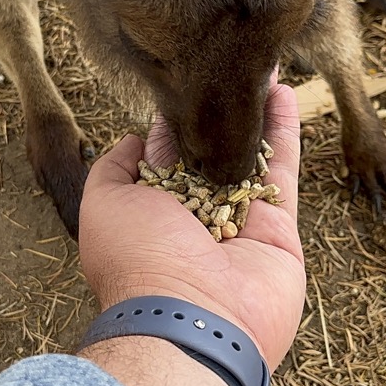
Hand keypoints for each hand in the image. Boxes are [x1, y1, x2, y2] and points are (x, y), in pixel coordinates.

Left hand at [77, 80, 304, 369]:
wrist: (192, 320)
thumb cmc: (137, 262)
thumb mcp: (101, 205)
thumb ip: (113, 170)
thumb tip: (134, 141)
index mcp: (152, 212)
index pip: (165, 154)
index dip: (174, 118)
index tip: (183, 81)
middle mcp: (195, 216)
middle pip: (211, 151)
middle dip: (218, 112)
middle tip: (226, 66)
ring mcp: (239, 220)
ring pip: (250, 153)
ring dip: (255, 110)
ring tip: (259, 65)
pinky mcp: (278, 225)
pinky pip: (282, 169)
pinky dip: (284, 129)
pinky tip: (282, 89)